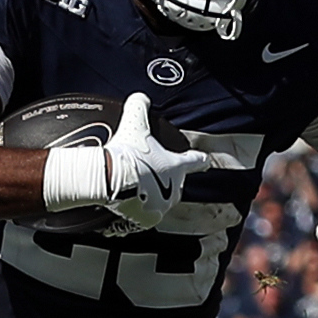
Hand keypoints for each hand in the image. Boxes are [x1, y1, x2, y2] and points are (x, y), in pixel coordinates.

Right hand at [103, 92, 219, 234]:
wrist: (111, 179)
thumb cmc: (128, 152)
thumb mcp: (134, 123)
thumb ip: (140, 106)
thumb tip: (140, 97)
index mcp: (177, 166)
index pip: (195, 161)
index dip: (200, 160)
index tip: (206, 161)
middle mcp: (174, 189)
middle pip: (174, 184)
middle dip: (162, 179)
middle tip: (142, 172)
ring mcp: (161, 207)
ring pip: (158, 201)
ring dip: (147, 195)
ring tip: (129, 188)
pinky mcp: (146, 221)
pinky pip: (142, 215)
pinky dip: (134, 210)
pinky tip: (122, 202)